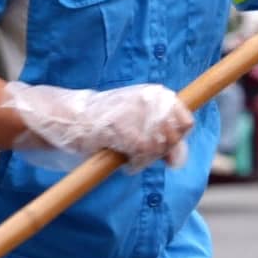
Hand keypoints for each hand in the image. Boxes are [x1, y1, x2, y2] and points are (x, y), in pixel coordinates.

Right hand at [2, 81, 194, 171]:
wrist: (70, 118)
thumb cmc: (106, 122)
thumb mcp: (139, 123)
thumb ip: (163, 139)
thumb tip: (176, 162)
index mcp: (158, 94)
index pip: (186, 122)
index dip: (174, 140)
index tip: (155, 144)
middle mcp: (150, 99)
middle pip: (174, 138)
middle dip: (159, 152)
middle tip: (137, 151)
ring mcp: (137, 111)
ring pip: (160, 147)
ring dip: (145, 159)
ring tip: (127, 155)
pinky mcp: (123, 126)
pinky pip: (143, 153)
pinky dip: (135, 163)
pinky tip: (123, 160)